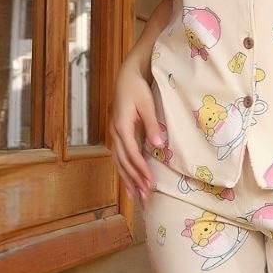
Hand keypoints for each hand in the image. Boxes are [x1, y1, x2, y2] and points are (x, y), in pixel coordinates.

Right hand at [107, 59, 163, 202]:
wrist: (127, 75)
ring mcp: (114, 134)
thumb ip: (153, 126)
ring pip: (119, 162)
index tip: (150, 183)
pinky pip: (120, 157)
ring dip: (128, 179)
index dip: (141, 170)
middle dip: (134, 180)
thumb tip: (158, 146)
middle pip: (123, 162)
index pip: (132, 154)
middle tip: (145, 197)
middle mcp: (115, 133)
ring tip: (137, 196)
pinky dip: (125, 171)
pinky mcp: (118, 134)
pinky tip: (130, 181)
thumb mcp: (147, 104)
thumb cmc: (138, 88)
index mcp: (121, 126)